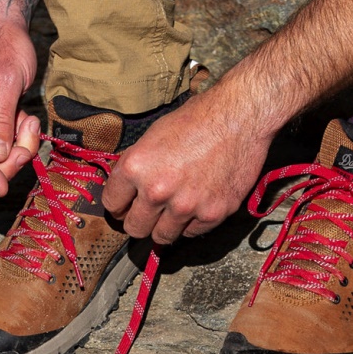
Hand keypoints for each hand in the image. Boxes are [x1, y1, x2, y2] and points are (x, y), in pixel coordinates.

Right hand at [0, 20, 40, 196]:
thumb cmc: (3, 48)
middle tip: (28, 146)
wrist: (3, 33)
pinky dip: (15, 145)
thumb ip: (0, 119)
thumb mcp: (6, 81)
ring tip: (29, 124)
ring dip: (14, 153)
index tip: (2, 187)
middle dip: (2, 165)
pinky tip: (25, 121)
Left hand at [102, 81, 272, 243]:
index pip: (112, 205)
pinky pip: (192, 233)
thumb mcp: (153, 136)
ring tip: (173, 210)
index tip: (126, 205)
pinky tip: (197, 204)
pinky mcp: (212, 214)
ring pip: (162, 237)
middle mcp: (157, 191)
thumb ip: (136, 167)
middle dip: (138, 221)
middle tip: (148, 213)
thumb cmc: (197, 120)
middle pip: (134, 229)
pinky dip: (192, 223)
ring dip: (164, 226)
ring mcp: (186, 206)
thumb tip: (126, 190)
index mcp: (136, 168)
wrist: (240, 116)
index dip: (119, 205)